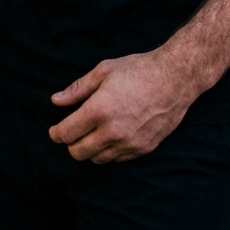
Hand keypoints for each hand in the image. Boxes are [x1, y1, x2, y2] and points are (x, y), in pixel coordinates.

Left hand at [48, 49, 195, 164]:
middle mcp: (112, 131)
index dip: (56, 133)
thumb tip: (55, 101)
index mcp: (99, 110)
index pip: (67, 134)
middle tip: (72, 132)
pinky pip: (117, 160)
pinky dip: (109, 152)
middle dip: (70, 144)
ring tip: (92, 133)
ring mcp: (129, 143)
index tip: (54, 130)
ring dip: (90, 149)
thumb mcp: (104, 71)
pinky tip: (110, 136)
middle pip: (78, 152)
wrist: (175, 78)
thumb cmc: (138, 69)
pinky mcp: (143, 149)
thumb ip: (77, 89)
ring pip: (97, 159)